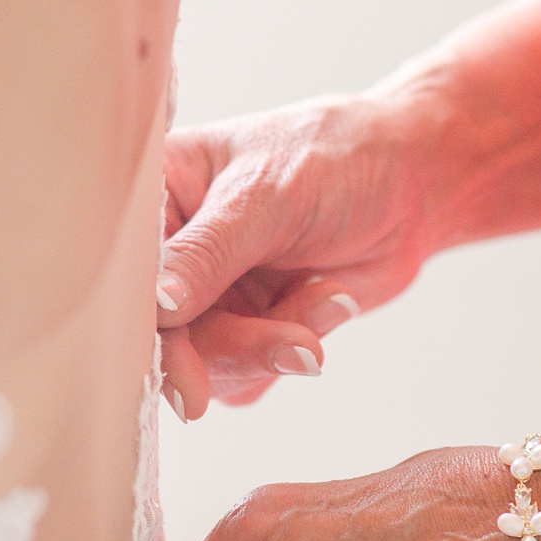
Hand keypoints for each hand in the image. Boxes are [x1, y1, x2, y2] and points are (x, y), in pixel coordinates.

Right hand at [155, 91, 440, 419]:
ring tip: (329, 298)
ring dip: (274, 345)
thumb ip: (210, 253)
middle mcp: (172, 251)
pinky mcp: (249, 326)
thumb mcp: (269, 195)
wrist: (411, 184)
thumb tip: (157, 308)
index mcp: (155, 197)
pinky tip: (331, 300)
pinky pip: (251, 372)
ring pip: (209, 362)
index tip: (185, 379)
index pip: (129, 277)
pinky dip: (295, 349)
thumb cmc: (335, 160)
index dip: (152, 331)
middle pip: (167, 335)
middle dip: (235, 348)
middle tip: (298, 344)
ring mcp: (210, 293)